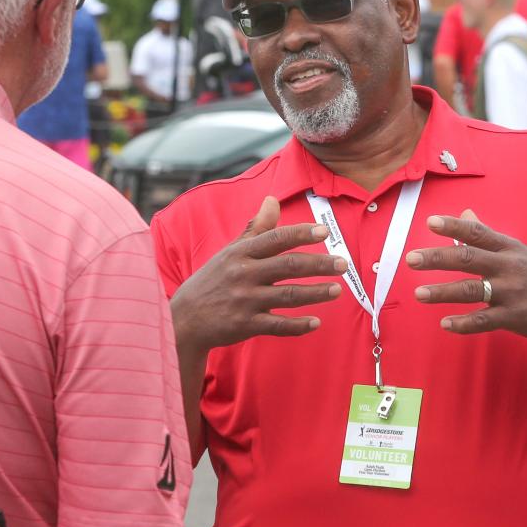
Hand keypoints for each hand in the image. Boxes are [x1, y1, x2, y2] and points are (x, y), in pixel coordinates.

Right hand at [171, 196, 345, 352]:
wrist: (184, 318)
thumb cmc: (213, 280)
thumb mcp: (229, 252)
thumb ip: (255, 228)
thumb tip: (272, 200)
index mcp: (240, 253)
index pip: (275, 238)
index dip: (301, 233)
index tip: (324, 231)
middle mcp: (243, 275)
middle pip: (288, 266)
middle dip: (318, 264)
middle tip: (342, 264)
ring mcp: (245, 301)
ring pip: (287, 296)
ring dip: (315, 293)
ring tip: (337, 290)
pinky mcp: (245, 325)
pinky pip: (277, 326)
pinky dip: (297, 325)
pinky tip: (316, 323)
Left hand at [405, 210, 526, 342]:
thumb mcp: (517, 251)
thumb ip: (488, 236)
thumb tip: (465, 214)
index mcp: (508, 248)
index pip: (477, 233)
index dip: (454, 227)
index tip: (430, 222)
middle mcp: (509, 267)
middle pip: (468, 259)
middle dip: (438, 258)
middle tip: (411, 259)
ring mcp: (512, 292)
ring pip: (472, 290)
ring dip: (443, 292)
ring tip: (419, 293)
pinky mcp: (515, 316)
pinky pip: (484, 320)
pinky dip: (464, 323)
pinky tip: (445, 324)